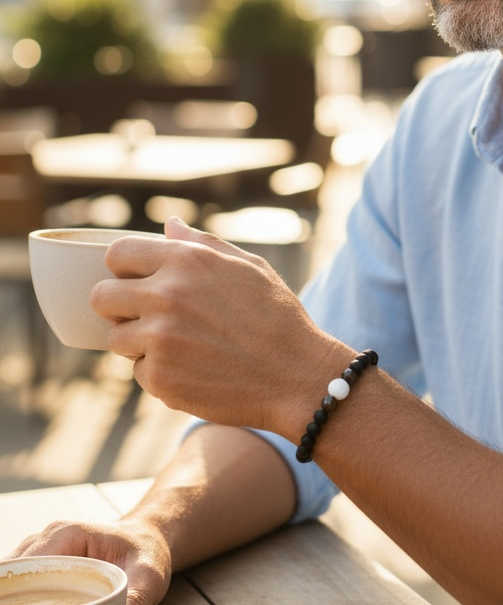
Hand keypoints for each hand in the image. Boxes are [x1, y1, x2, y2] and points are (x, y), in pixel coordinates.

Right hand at [12, 518, 171, 604]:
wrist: (146, 540)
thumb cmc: (146, 552)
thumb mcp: (149, 576)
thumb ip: (138, 603)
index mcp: (67, 535)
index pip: (24, 566)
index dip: (11, 594)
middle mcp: (46, 538)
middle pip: (9, 572)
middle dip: (6, 603)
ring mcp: (40, 549)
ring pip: (8, 577)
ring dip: (8, 603)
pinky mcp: (40, 564)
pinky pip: (16, 581)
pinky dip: (13, 602)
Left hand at [91, 217, 342, 436]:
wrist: (298, 376)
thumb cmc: (278, 318)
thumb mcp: (249, 267)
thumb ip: (201, 244)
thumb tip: (168, 224)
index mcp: (186, 261)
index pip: (116, 254)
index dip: (125, 268)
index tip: (139, 281)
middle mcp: (166, 296)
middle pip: (102, 297)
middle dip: (121, 306)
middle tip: (150, 317)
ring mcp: (159, 340)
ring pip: (116, 339)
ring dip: (140, 343)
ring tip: (182, 346)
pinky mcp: (160, 379)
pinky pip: (139, 373)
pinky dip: (161, 374)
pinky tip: (195, 370)